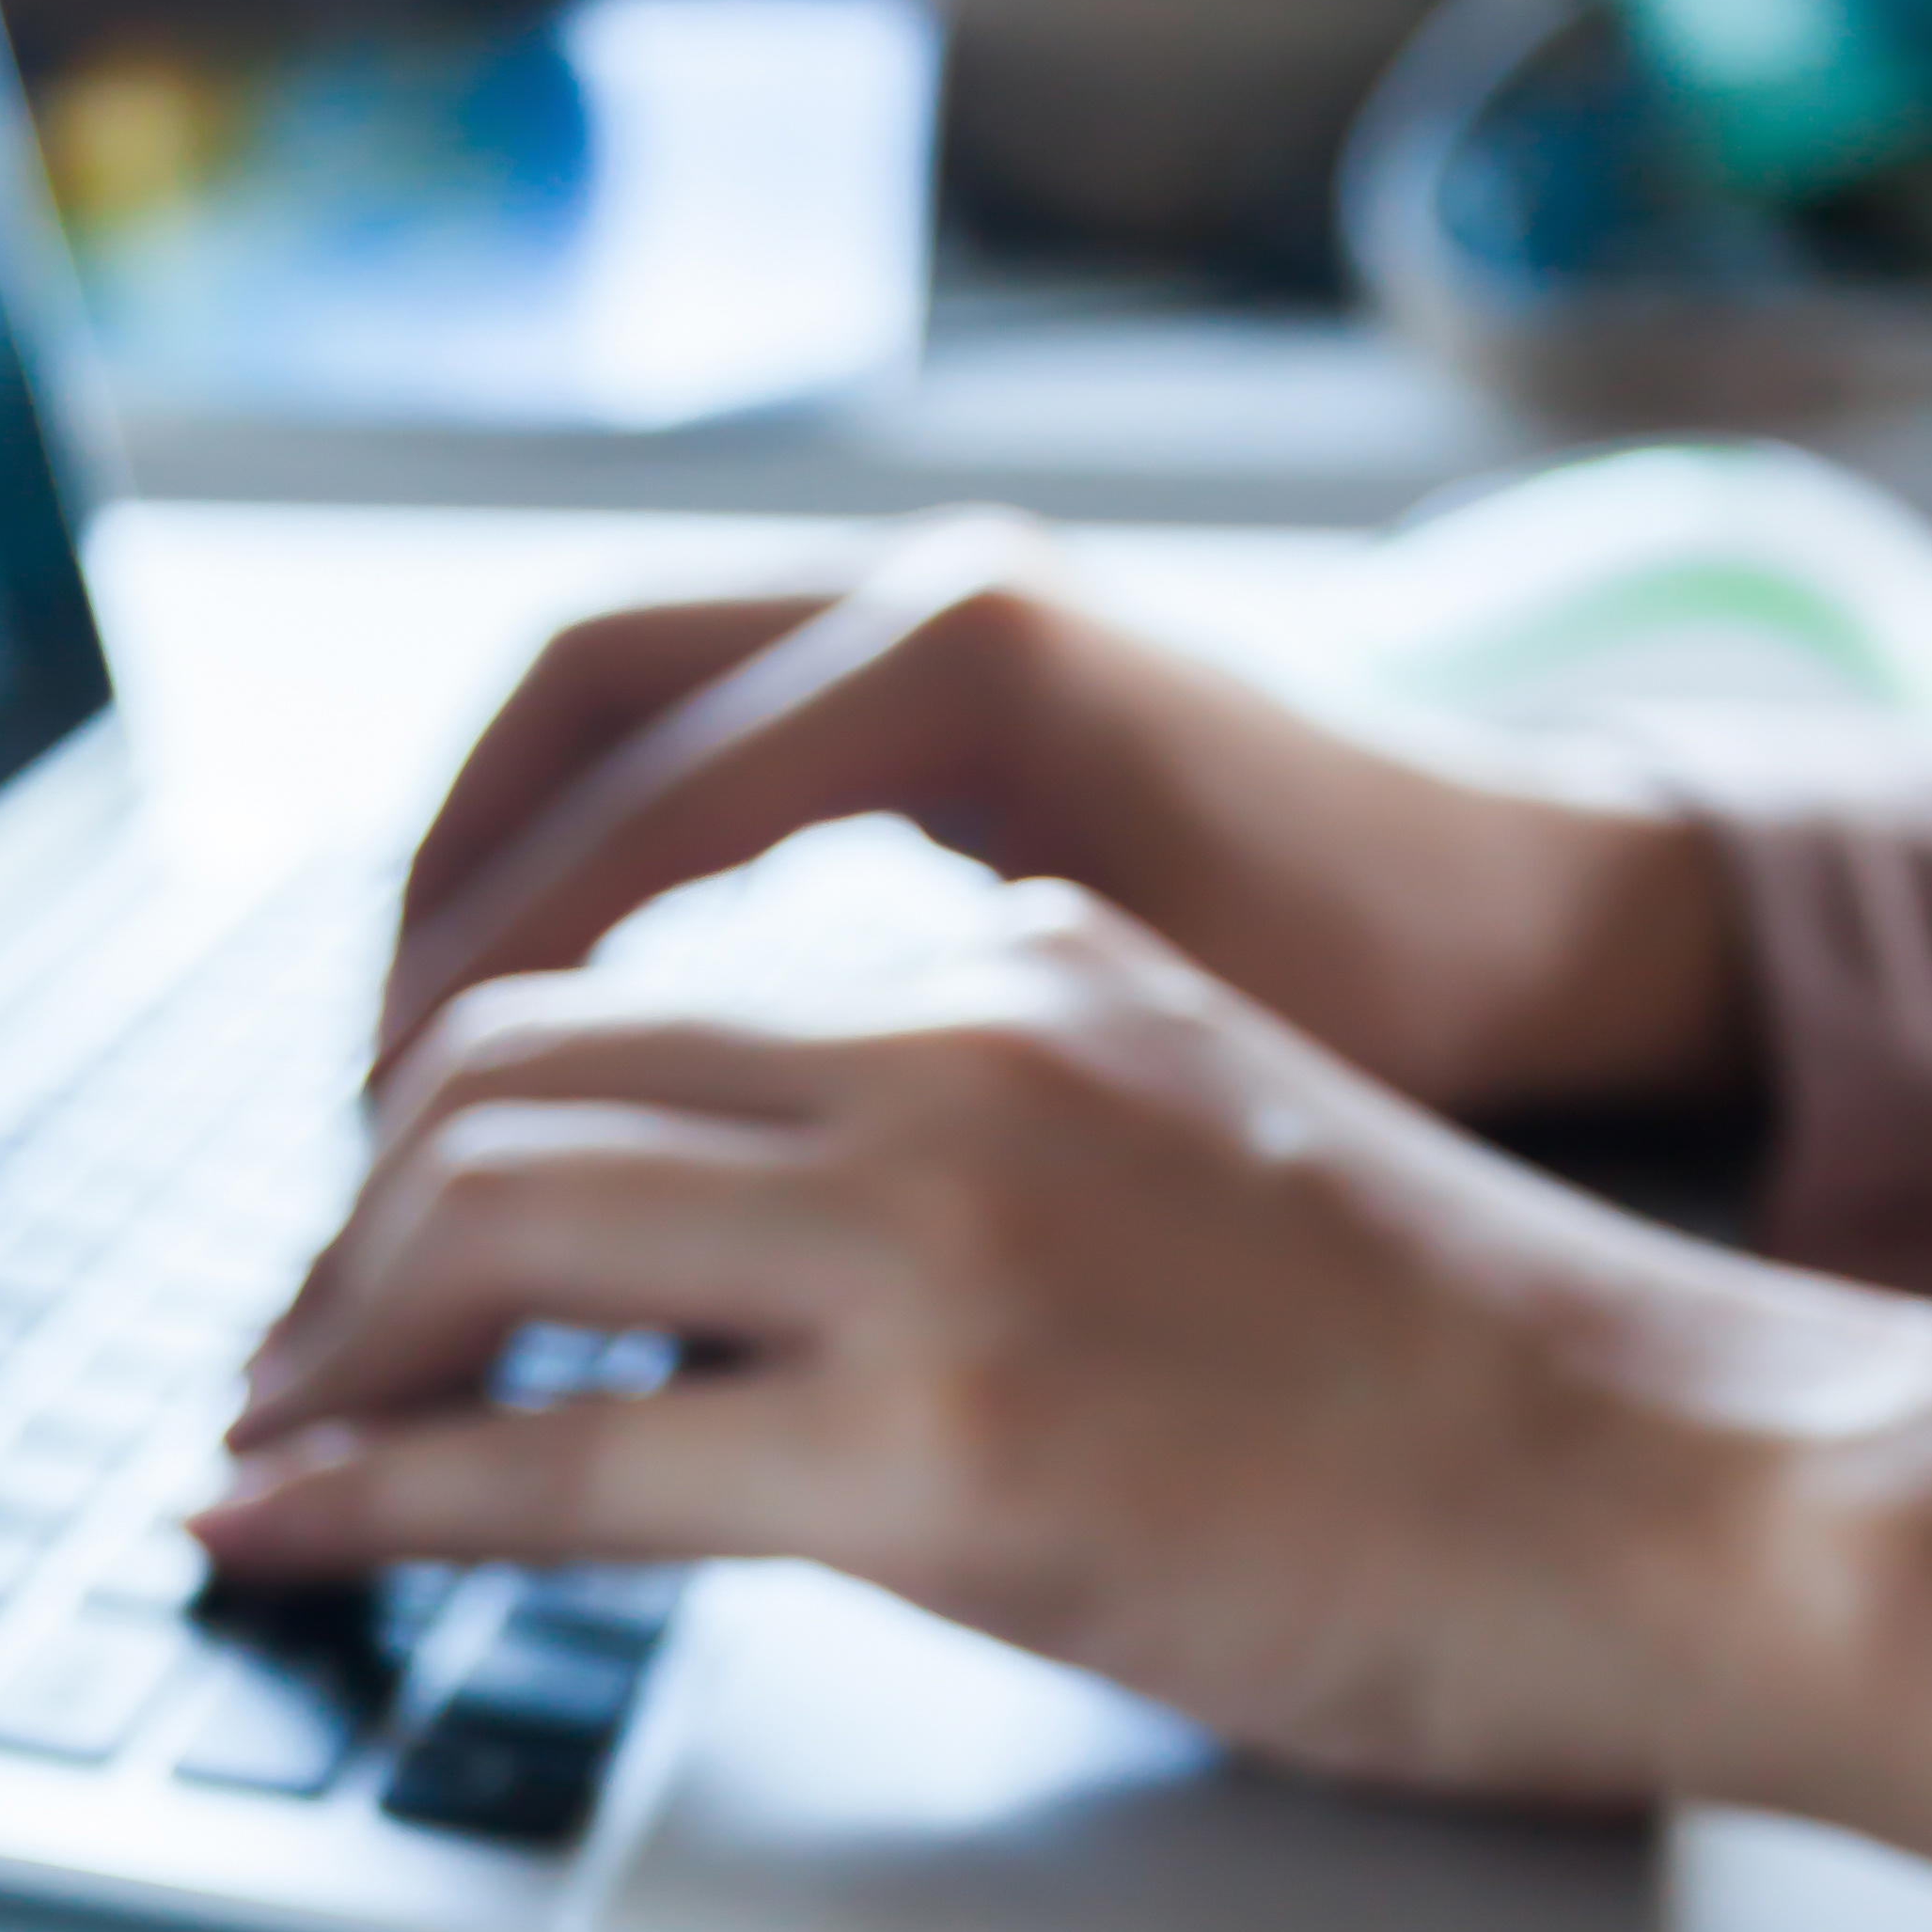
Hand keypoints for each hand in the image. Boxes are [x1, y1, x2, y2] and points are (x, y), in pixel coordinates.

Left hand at [216, 889, 1931, 1805]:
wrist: (1689, 1487)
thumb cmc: (1471, 1380)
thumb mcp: (1187, 1154)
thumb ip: (971, 1146)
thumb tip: (736, 1264)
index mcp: (1007, 969)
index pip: (621, 984)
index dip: (429, 1113)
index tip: (357, 1243)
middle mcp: (947, 1057)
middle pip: (502, 1080)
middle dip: (336, 1233)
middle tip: (275, 1360)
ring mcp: (939, 1251)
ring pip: (488, 1227)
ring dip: (326, 1350)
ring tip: (269, 1450)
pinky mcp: (943, 1462)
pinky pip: (560, 1465)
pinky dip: (372, 1497)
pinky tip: (276, 1531)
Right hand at [374, 527, 1754, 1129]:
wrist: (1580, 931)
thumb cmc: (1413, 1057)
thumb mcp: (1123, 1120)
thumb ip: (872, 1174)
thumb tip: (609, 1334)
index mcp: (970, 675)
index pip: (607, 839)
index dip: (460, 1047)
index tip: (375, 1210)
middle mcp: (935, 597)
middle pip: (555, 722)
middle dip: (423, 953)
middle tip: (350, 1161)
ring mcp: (938, 603)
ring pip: (599, 712)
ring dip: (479, 910)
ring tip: (407, 1120)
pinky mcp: (952, 660)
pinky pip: (693, 737)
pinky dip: (591, 881)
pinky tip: (557, 1050)